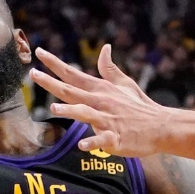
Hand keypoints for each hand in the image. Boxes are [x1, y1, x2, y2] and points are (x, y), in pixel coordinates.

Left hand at [31, 45, 170, 157]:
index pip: (74, 74)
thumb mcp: (125, 84)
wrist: (161, 126)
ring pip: (86, 114)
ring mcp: (108, 120)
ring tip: (54, 108)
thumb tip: (104, 48)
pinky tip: (83, 145)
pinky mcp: (116, 138)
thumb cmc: (141, 106)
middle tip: (33, 74)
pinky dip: (93, 142)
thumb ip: (110, 68)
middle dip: (52, 83)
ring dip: (71, 111)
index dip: (55, 64)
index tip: (39, 53)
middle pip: (72, 91)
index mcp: (101, 89)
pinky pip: (102, 140)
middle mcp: (101, 102)